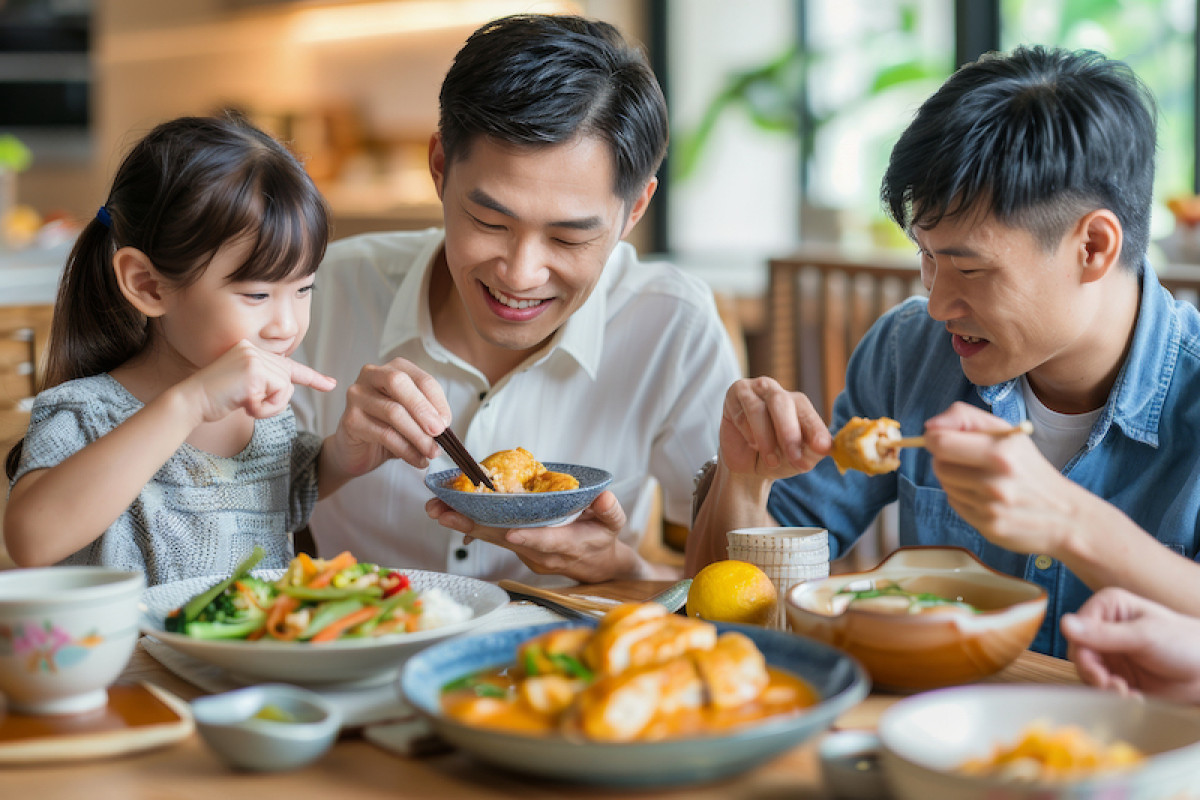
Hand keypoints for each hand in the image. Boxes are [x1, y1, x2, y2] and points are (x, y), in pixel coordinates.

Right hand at [185, 339, 335, 421]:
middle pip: (288, 381)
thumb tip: (287, 387)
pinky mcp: (254, 371)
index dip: (312, 377)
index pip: (287, 365)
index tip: (331, 384)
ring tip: (245, 403)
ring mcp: (254, 357)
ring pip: (286, 389)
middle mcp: (253, 349)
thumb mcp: (244, 387)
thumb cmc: (215, 399)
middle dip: (275, 402)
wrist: (189, 402)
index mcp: (251, 350)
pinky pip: (278, 396)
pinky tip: (244, 404)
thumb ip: (264, 382)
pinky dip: (264, 409)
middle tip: (249, 405)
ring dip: (269, 406)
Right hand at [323, 357, 451, 478]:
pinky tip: (418, 460)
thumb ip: (428, 416)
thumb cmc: (388, 428)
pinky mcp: (351, 419)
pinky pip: (384, 434)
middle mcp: (372, 375)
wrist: (358, 451)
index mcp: (394, 369)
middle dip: (423, 409)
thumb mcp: (413, 418)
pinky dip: (406, 450)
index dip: (438, 401)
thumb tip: (443, 425)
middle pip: (400, 383)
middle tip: (439, 432)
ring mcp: (357, 396)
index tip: (447, 423)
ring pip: (393, 411)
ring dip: (418, 435)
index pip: (421, 379)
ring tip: (432, 452)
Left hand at [426, 490, 645, 581]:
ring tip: (436, 510)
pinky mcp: (517, 548)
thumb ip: (609, 511)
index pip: (546, 541)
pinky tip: (450, 511)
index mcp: (567, 545)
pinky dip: (471, 523)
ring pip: (492, 538)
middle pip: (504, 540)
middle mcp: (540, 552)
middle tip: (443, 513)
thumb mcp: (614, 524)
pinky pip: (493, 535)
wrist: (596, 566)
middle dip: (473, 526)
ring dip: (463, 524)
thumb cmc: (603, 539)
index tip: (511, 532)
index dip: (529, 537)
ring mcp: (526, 553)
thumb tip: (604, 497)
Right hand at [719, 377, 830, 479]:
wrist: (746, 467)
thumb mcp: (797, 460)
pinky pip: (741, 413)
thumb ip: (812, 452)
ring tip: (771, 460)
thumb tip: (825, 448)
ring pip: (758, 409)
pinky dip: (747, 433)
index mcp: (799, 406)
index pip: (808, 414)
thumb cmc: (776, 459)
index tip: (822, 448)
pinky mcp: (735, 394)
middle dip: (788, 432)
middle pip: (783, 402)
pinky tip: (751, 444)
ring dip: (765, 438)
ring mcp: (755, 390)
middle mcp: (779, 393)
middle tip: (794, 457)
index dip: (815, 430)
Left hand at [922, 402, 1075, 553]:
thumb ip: (966, 419)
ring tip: (981, 479)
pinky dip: (963, 498)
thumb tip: (929, 426)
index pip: (941, 442)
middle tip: (966, 460)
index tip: (942, 439)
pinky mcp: (987, 527)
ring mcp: (990, 507)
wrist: (1065, 516)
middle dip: (945, 459)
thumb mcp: (1007, 433)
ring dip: (955, 480)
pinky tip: (985, 498)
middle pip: (939, 465)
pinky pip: (955, 504)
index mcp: (1002, 451)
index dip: (934, 438)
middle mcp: (995, 480)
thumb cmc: (1030, 469)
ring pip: (945, 485)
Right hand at [1062, 587, 1199, 703]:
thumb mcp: (1144, 636)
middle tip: (1114, 687)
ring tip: (1128, 695)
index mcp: (1108, 608)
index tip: (1098, 672)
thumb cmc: (1185, 643)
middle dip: (1095, 675)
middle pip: (1080, 654)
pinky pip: (1103, 687)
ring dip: (1106, 688)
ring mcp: (1111, 653)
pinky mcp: (1118, 674)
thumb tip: (1063, 624)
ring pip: (1089, 673)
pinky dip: (1115, 697)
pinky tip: (1135, 699)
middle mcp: (1104, 629)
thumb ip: (1103, 634)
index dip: (1083, 652)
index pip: (1078, 630)